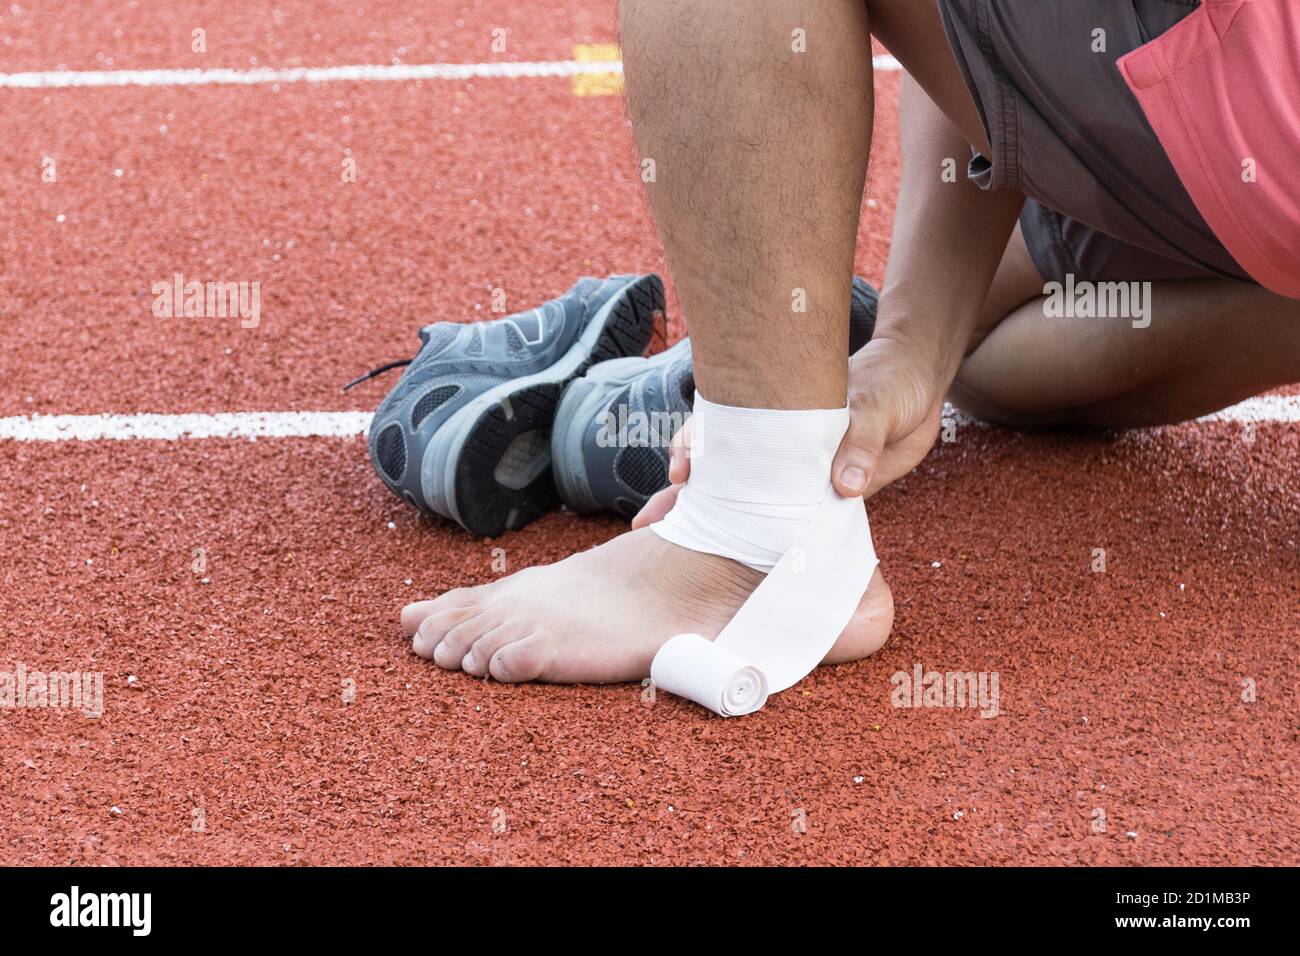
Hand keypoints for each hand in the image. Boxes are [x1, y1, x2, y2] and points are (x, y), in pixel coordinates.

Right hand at [632, 333, 946, 528]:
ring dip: (707, 522)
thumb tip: (843, 486)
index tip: (681, 474)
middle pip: (716, 468)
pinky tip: (734, 564)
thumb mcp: (879, 406)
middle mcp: (776, 444)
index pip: (723, 427)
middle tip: (646, 524)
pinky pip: (780, 520)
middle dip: (677, 496)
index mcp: (781, 415)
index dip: (695, 447)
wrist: (918, 390)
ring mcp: (792, 472)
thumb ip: (860, 442)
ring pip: (740, 497)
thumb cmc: (890, 385)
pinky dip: (756, 540)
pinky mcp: (816, 496)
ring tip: (666, 545)